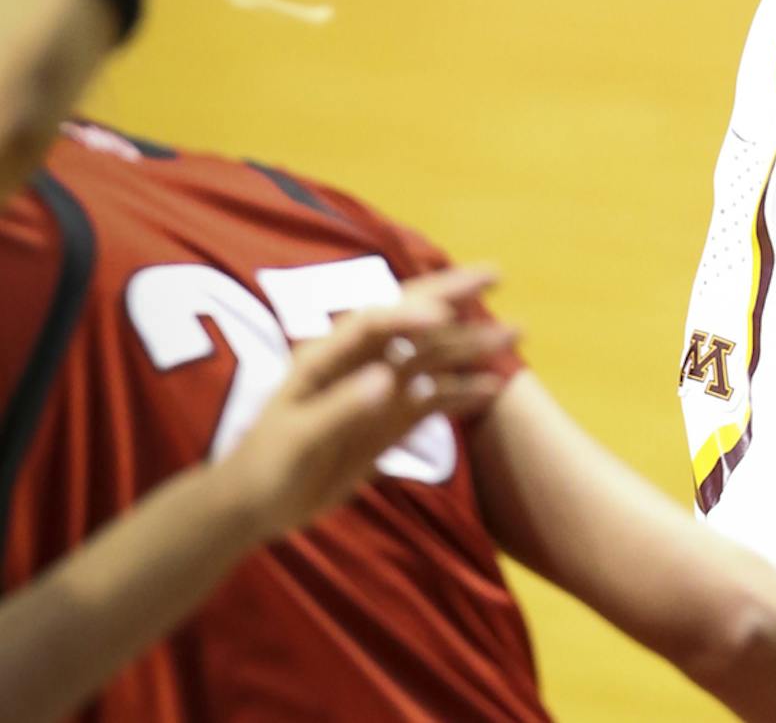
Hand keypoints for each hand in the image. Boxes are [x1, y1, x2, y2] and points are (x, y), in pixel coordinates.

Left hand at [222, 264, 514, 541]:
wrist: (253, 507)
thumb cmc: (265, 466)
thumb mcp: (298, 439)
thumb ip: (342, 408)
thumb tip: (388, 378)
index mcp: (329, 356)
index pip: (375, 321)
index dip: (409, 312)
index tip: (444, 314)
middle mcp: (360, 362)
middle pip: (412, 320)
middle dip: (454, 293)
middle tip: (498, 274)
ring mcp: (378, 390)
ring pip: (432, 357)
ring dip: (471, 343)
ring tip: (515, 332)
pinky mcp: (389, 421)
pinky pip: (433, 399)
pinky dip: (463, 392)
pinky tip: (493, 388)